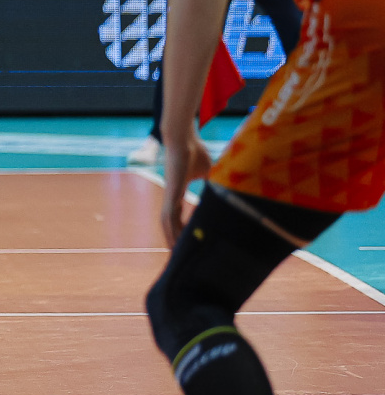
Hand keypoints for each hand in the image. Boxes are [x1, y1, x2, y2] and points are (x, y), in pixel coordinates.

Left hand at [160, 129, 212, 246]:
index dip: (182, 229)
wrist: (183, 139)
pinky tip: (175, 242)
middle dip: (174, 239)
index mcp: (178, 192)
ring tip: (177, 255)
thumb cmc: (194, 151)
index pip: (178, 216)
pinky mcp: (171, 194)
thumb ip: (212, 181)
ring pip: (168, 224)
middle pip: (171, 224)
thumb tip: (226, 185)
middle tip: (179, 255)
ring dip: (172, 239)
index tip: (187, 241)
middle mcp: (171, 196)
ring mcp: (169, 196)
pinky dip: (172, 230)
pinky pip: (169, 217)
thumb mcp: (207, 171)